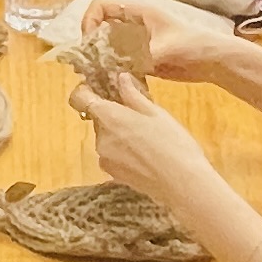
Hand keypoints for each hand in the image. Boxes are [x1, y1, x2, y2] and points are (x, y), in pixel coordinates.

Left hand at [66, 77, 225, 212]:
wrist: (182, 183)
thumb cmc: (173, 143)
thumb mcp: (156, 113)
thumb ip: (133, 95)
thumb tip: (120, 78)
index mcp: (109, 117)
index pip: (80, 98)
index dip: (85, 91)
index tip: (99, 89)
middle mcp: (100, 138)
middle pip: (97, 119)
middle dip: (113, 114)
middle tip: (139, 115)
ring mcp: (105, 158)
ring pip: (106, 137)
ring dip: (118, 134)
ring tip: (146, 138)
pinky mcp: (112, 175)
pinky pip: (111, 155)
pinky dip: (122, 151)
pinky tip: (144, 155)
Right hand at [82, 0, 242, 81]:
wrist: (214, 62)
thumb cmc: (193, 47)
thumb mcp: (165, 49)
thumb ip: (138, 57)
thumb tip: (112, 68)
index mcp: (138, 11)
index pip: (101, 6)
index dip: (89, 21)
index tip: (89, 43)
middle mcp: (134, 23)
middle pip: (101, 26)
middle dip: (92, 43)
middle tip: (89, 64)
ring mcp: (137, 40)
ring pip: (108, 44)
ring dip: (100, 58)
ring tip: (96, 75)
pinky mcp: (142, 56)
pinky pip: (119, 59)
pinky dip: (111, 68)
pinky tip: (111, 81)